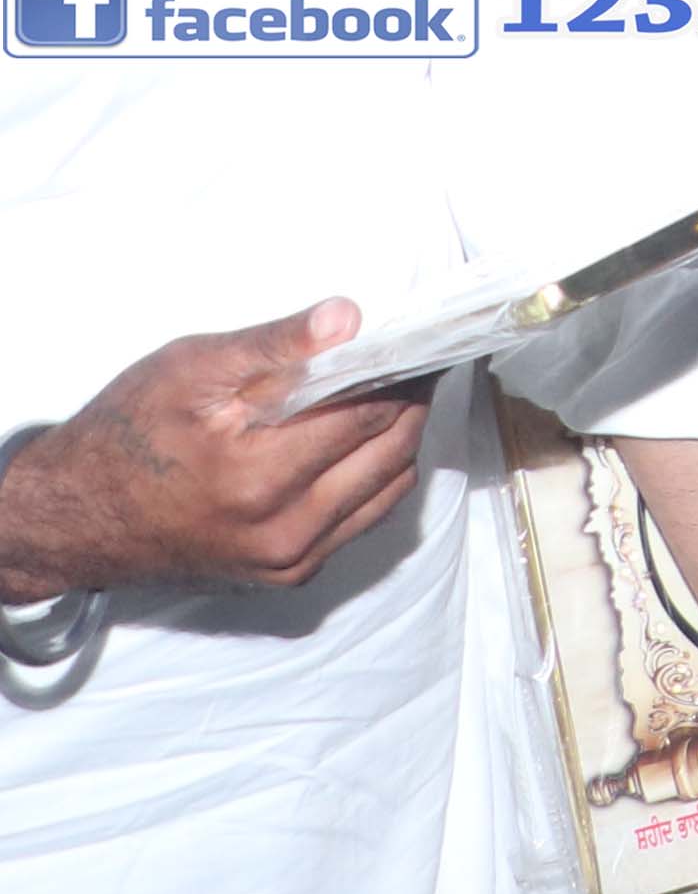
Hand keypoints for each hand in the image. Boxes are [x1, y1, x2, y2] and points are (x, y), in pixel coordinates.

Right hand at [0, 303, 430, 599]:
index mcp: (258, 477)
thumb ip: (273, 347)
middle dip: (412, 401)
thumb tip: (350, 319)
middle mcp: (283, 530)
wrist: (77, 517)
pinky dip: (378, 476)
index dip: (403, 372)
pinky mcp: (288, 575)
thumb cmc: (127, 435)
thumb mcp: (187, 371)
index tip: (424, 341)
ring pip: (388, 489)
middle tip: (421, 361)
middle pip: (390, 452)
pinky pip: (361, 519)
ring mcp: (289, 560)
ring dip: (403, 439)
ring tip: (399, 393)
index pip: (369, 414)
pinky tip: (368, 439)